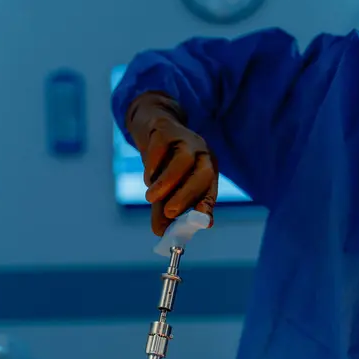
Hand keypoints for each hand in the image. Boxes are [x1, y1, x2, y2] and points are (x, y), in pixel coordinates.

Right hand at [126, 92, 217, 235]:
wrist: (152, 125)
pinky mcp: (165, 129)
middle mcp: (200, 153)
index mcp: (206, 169)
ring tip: (150, 198)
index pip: (211, 188)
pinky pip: (161, 148)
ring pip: (182, 161)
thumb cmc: (163, 163)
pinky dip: (153, 164)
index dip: (207, 205)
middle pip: (202, 174)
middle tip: (170, 213)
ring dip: (167, 182)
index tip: (202, 222)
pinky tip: (147, 176)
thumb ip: (164, 210)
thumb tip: (160, 233)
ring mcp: (184, 139)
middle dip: (186, 196)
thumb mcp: (166, 188)